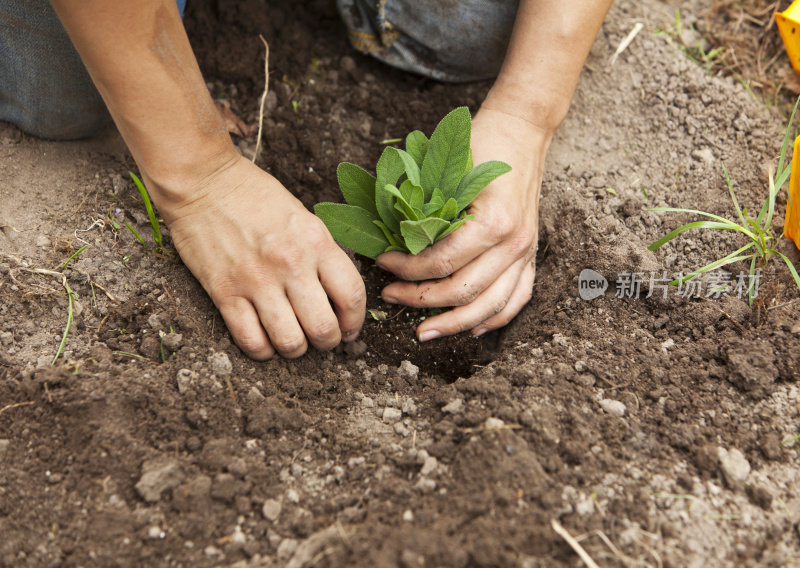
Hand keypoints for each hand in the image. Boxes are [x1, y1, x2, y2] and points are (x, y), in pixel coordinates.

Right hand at [161, 154, 365, 358]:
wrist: (202, 182)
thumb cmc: (255, 196)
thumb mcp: (303, 217)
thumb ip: (322, 254)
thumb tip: (337, 296)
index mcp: (316, 242)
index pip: (352, 295)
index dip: (355, 322)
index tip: (350, 330)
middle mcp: (291, 264)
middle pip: (324, 328)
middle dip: (328, 342)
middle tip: (322, 339)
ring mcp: (256, 281)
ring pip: (290, 342)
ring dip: (296, 350)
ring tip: (294, 341)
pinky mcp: (224, 292)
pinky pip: (251, 341)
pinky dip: (263, 351)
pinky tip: (265, 342)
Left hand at [375, 107, 549, 340]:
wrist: (522, 130)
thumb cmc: (481, 144)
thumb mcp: (448, 171)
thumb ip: (424, 208)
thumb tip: (388, 238)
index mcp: (493, 222)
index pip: (442, 262)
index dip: (406, 269)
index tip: (382, 264)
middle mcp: (514, 243)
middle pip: (462, 291)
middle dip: (421, 300)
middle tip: (390, 297)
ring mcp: (526, 252)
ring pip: (489, 306)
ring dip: (454, 324)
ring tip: (424, 332)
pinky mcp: (531, 255)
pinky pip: (516, 299)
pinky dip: (494, 319)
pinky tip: (471, 330)